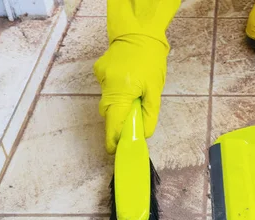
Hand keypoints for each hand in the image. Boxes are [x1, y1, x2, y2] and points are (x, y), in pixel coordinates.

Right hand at [94, 36, 167, 153]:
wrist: (140, 33)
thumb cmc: (151, 60)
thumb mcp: (155, 90)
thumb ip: (149, 115)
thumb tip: (142, 134)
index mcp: (121, 91)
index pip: (113, 123)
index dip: (113, 139)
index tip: (114, 150)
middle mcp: (107, 85)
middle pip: (109, 114)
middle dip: (119, 121)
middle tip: (133, 124)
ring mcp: (101, 77)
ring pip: (108, 101)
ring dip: (119, 105)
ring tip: (134, 95)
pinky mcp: (99, 71)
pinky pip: (107, 88)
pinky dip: (116, 91)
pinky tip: (127, 82)